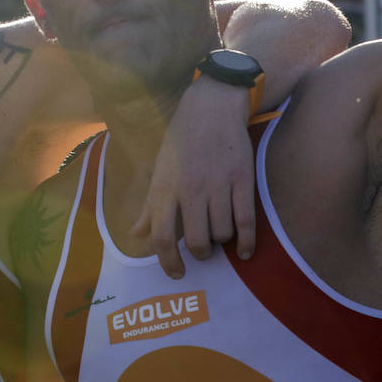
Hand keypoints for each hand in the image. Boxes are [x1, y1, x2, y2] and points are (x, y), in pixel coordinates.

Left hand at [134, 77, 255, 277]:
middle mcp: (191, 190)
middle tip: (203, 250)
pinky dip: (247, 243)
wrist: (211, 108)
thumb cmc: (181, 141)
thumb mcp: (159, 171)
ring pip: (223, 233)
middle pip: (198, 242)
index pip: (163, 236)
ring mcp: (218, 185)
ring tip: (220, 233)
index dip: (169, 262)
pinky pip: (246, 222)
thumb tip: (135, 235)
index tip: (176, 273)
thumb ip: (150, 206)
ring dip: (222, 241)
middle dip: (201, 254)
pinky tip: (245, 252)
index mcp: (166, 188)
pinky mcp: (243, 180)